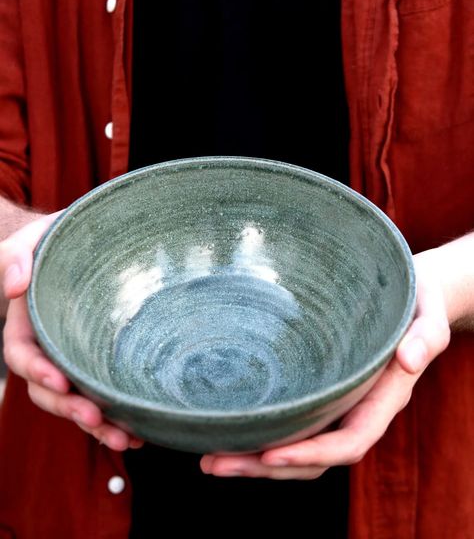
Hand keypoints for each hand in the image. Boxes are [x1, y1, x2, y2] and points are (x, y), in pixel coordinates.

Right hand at [1, 213, 143, 450]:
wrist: (83, 244)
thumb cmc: (55, 240)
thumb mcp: (32, 240)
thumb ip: (17, 256)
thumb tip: (15, 287)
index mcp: (27, 324)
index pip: (23, 356)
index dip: (38, 372)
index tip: (61, 381)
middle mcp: (49, 348)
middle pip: (50, 390)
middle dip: (70, 408)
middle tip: (97, 419)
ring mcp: (74, 359)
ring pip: (77, 399)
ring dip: (98, 424)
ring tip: (126, 437)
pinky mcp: (98, 362)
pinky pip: (103, 393)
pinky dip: (117, 416)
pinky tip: (141, 430)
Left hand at [200, 251, 450, 479]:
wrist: (410, 297)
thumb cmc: (416, 300)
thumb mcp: (429, 312)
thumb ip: (426, 336)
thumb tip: (408, 360)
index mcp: (384, 398)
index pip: (348, 441)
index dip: (311, 453)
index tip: (270, 453)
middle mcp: (359, 409)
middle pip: (313, 457)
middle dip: (265, 465)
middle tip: (213, 463)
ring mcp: (339, 404)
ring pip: (299, 447)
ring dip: (255, 458)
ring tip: (210, 458)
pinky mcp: (322, 391)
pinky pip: (294, 422)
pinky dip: (263, 433)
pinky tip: (232, 428)